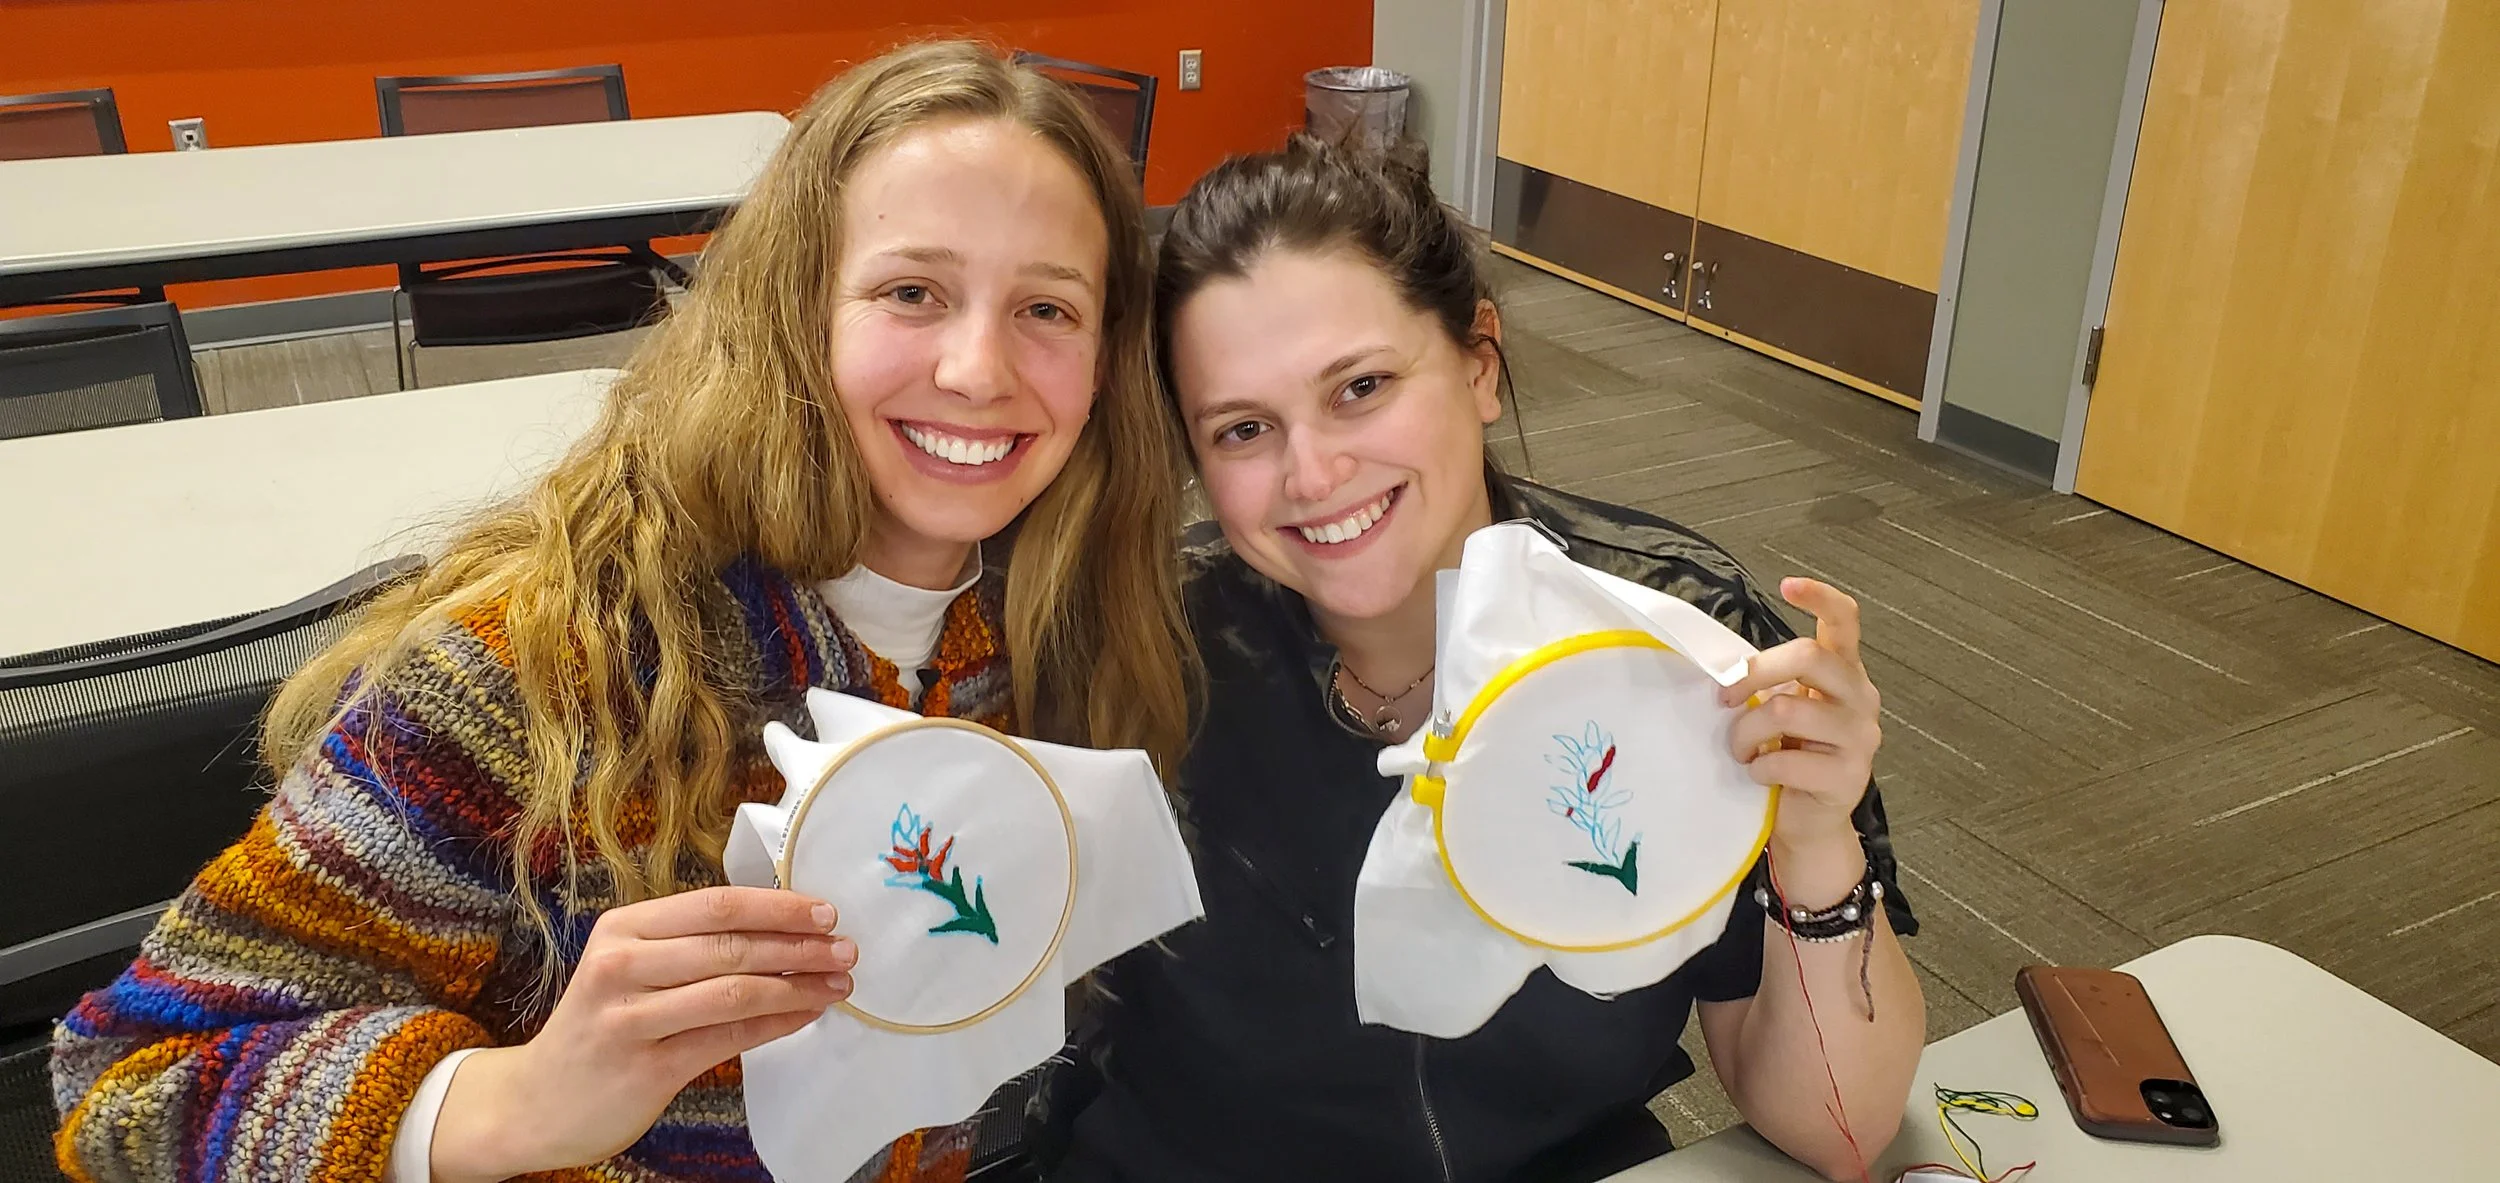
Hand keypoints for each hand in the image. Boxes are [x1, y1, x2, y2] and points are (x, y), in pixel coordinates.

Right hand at [429, 886, 855, 1181]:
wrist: (536, 1100)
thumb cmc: (599, 1025)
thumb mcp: (629, 966)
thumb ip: (690, 944)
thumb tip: (781, 928)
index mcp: (623, 927)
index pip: (716, 905)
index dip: (778, 906)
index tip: (825, 912)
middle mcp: (622, 964)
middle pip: (731, 945)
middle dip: (800, 947)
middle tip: (846, 949)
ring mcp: (630, 1017)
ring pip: (736, 992)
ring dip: (798, 987)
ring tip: (837, 984)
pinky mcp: (646, 1065)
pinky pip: (728, 1038)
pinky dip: (776, 1025)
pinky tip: (805, 1015)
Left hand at [1719, 578, 1880, 858]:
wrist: (1808, 823)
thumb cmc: (1790, 757)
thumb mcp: (1783, 708)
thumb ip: (1771, 681)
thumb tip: (1724, 667)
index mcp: (1845, 672)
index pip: (1845, 621)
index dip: (1820, 597)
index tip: (1788, 584)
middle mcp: (1861, 698)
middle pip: (1808, 657)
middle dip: (1754, 674)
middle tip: (1726, 699)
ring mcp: (1860, 737)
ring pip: (1785, 710)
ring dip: (1746, 732)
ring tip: (1740, 748)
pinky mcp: (1848, 777)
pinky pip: (1785, 761)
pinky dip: (1758, 768)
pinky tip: (1759, 775)